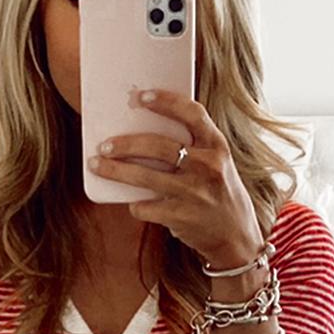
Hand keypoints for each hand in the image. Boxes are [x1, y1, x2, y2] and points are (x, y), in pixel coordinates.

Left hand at [87, 87, 263, 267]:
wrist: (237, 237)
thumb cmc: (218, 192)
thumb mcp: (216, 163)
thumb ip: (192, 146)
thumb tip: (142, 128)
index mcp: (217, 146)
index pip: (192, 114)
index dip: (166, 102)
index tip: (140, 96)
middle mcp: (208, 167)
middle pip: (159, 146)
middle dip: (127, 144)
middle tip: (105, 144)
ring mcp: (195, 193)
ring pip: (145, 177)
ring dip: (116, 171)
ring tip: (97, 164)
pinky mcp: (182, 217)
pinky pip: (147, 207)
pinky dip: (135, 205)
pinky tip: (132, 202)